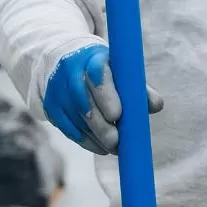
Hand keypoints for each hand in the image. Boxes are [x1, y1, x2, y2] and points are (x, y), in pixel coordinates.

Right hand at [43, 43, 162, 154]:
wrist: (64, 59)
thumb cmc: (104, 69)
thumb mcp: (121, 71)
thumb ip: (139, 88)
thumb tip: (156, 106)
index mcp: (93, 58)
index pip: (97, 74)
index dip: (106, 95)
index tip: (117, 115)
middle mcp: (70, 71)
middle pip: (84, 102)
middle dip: (102, 126)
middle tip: (117, 143)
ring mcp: (57, 89)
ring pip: (76, 119)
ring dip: (96, 137)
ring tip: (115, 148)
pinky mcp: (50, 106)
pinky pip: (67, 129)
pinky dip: (86, 141)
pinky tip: (101, 148)